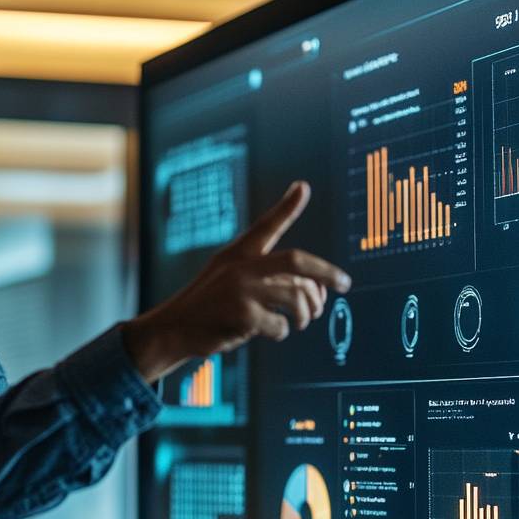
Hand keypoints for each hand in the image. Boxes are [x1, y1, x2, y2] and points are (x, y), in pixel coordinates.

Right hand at [123, 181, 351, 382]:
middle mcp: (241, 267)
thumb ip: (263, 275)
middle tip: (345, 285)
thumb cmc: (207, 306)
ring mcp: (242, 290)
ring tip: (305, 320)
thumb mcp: (226, 277)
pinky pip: (281, 324)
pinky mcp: (243, 316)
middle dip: (328, 273)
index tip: (303, 187)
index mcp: (238, 254)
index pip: (266, 226)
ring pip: (296, 296)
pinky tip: (274, 331)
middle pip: (297, 262)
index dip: (286, 206)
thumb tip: (310, 288)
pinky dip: (283, 331)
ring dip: (306, 312)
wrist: (174, 328)